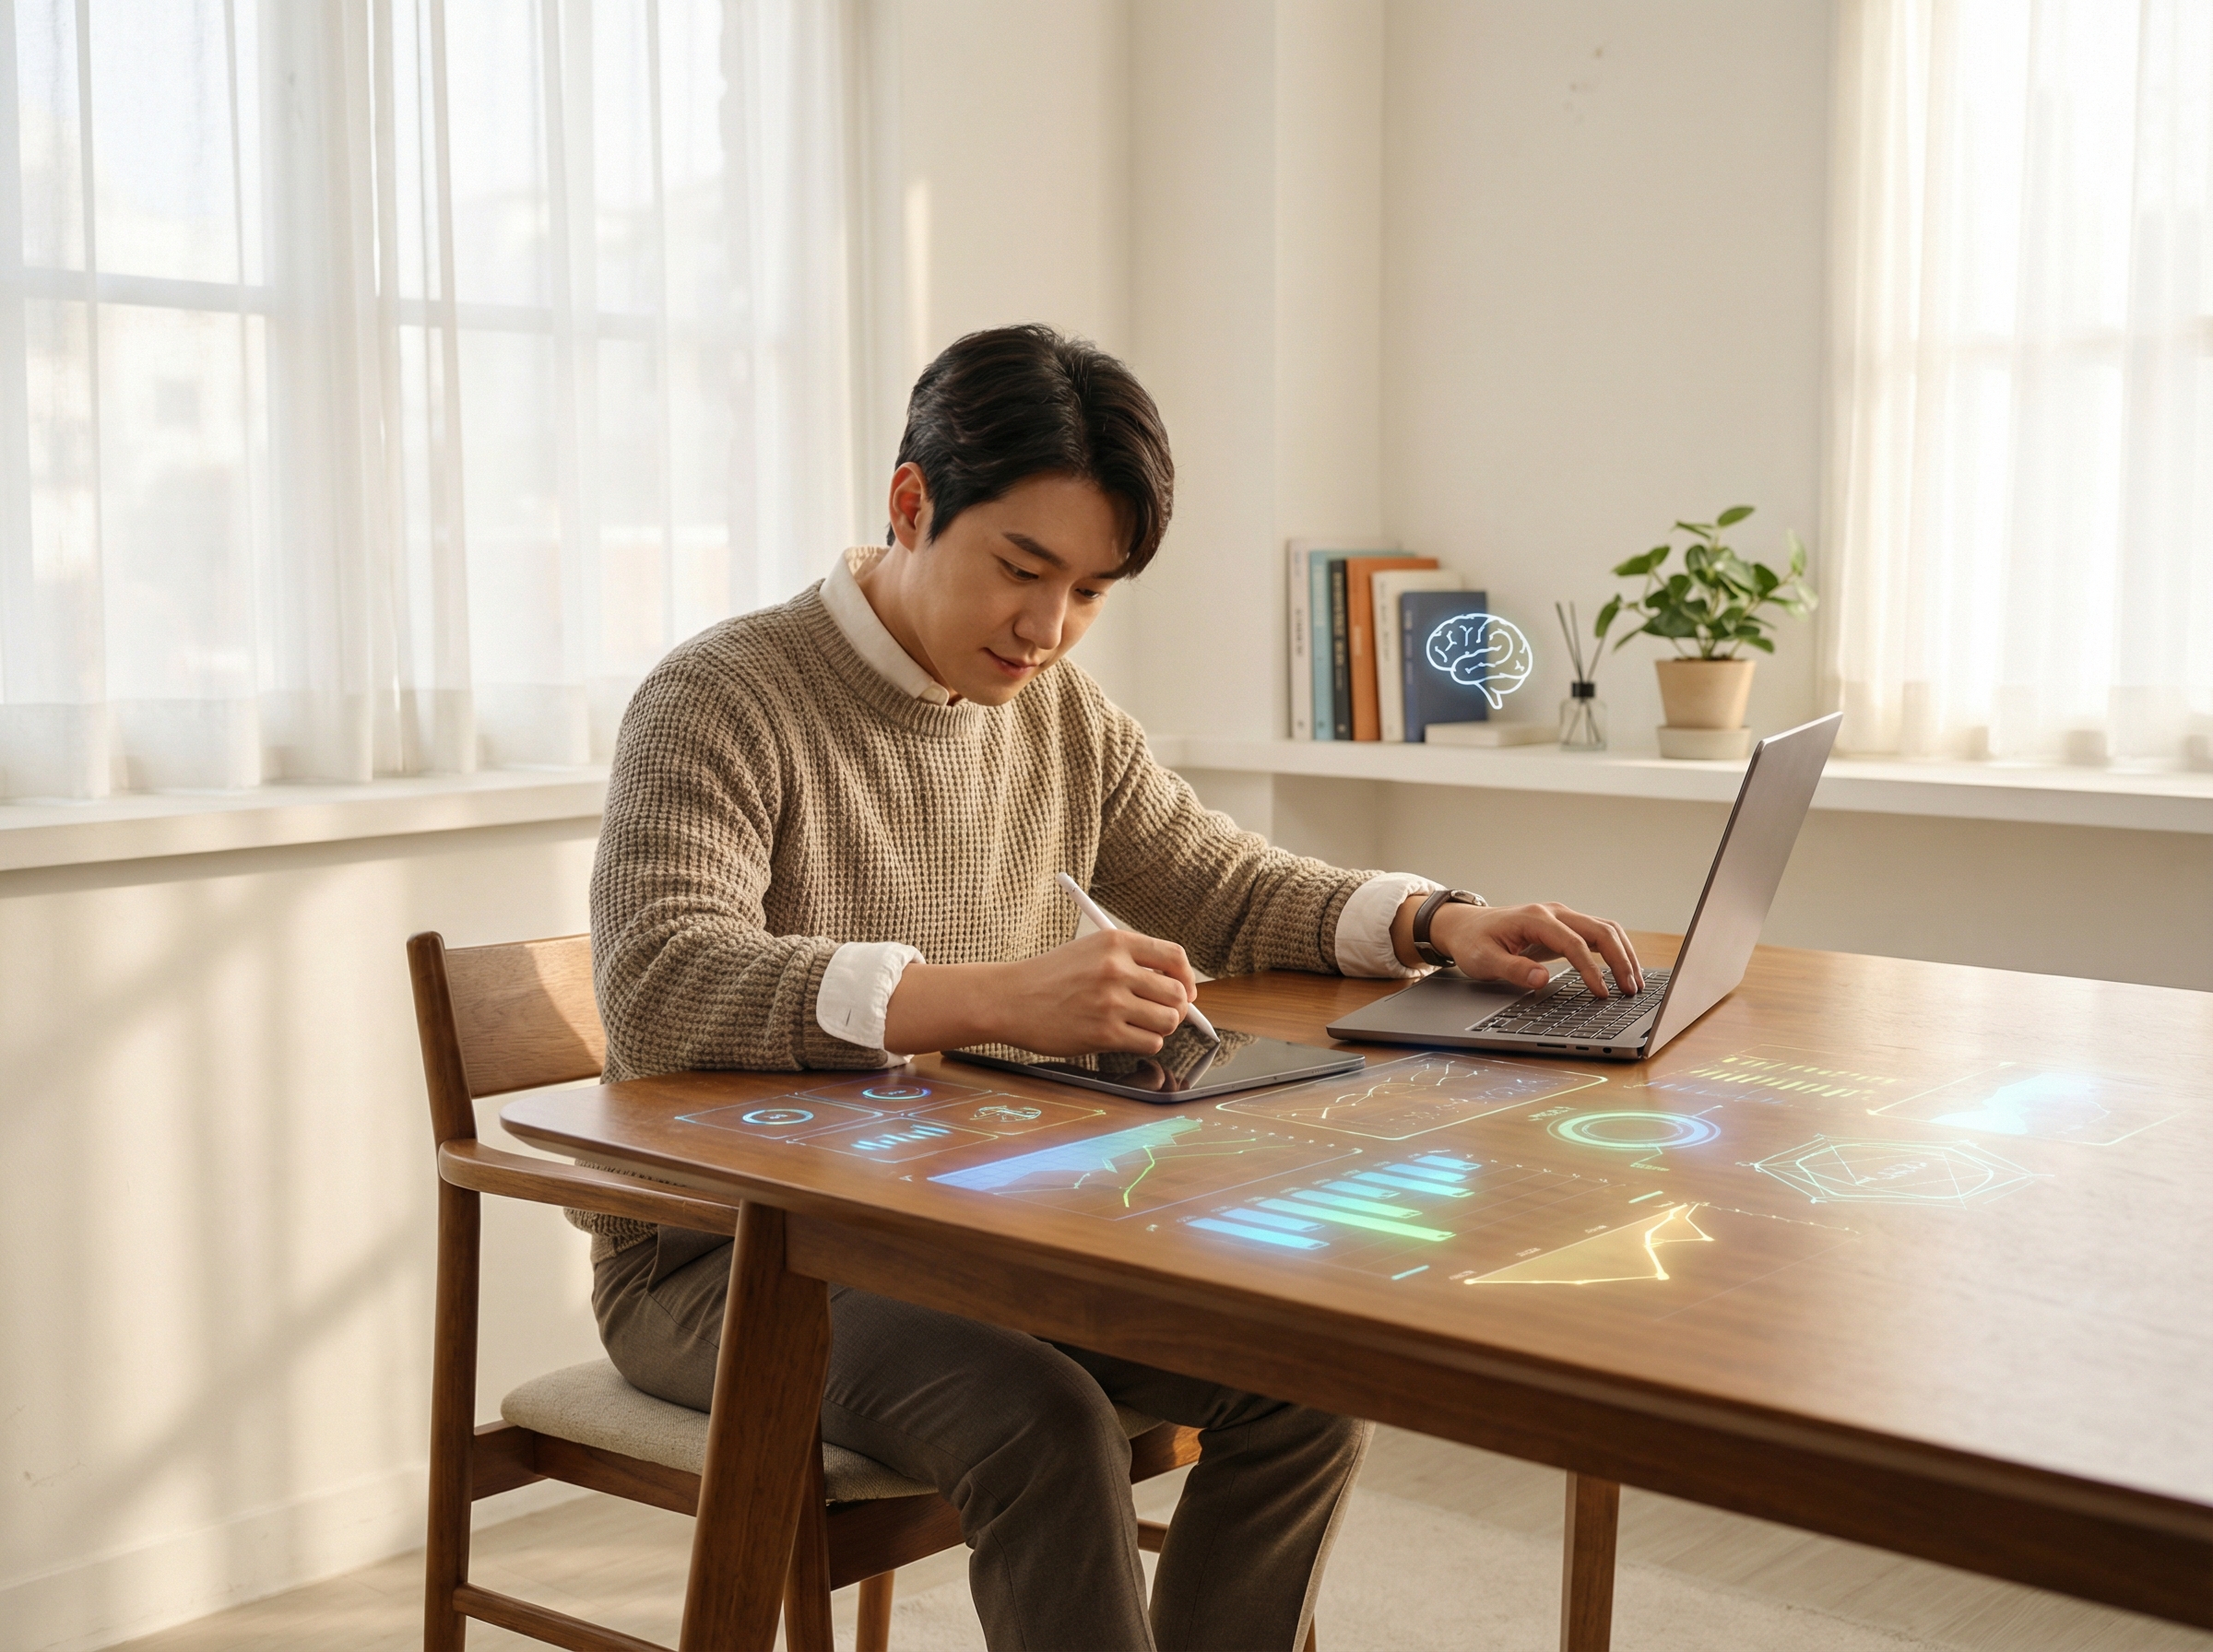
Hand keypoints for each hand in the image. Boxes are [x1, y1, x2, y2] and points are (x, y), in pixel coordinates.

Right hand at [881, 930, 1198, 1056]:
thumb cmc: (1050, 976)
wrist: (1010, 999)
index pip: (1174, 957)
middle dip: (1175, 1007)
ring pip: (1168, 1021)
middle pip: (1177, 993)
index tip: (1185, 991)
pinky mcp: (1105, 1034)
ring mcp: (1112, 1003)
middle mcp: (1117, 969)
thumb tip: (1176, 986)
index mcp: (1116, 942)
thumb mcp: (1089, 950)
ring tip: (1138, 1025)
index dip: (1187, 977)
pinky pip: (1150, 1043)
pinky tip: (1125, 1036)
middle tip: (1159, 1012)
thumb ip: (1130, 961)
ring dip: (1159, 1027)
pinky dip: (1144, 1043)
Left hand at [1395, 897, 1642, 996]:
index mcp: (1536, 919)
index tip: (1602, 993)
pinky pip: (1597, 935)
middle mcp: (1554, 913)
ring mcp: (1561, 917)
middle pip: (1601, 930)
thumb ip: (1512, 969)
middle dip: (1620, 960)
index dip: (1591, 970)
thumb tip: (1542, 979)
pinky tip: (1622, 971)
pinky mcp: (1564, 927)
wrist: (1463, 925)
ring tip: (1634, 983)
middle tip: (1631, 990)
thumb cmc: (1472, 942)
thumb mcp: (1483, 960)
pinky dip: (1615, 951)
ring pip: (1605, 929)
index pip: (1574, 944)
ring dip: (1624, 954)